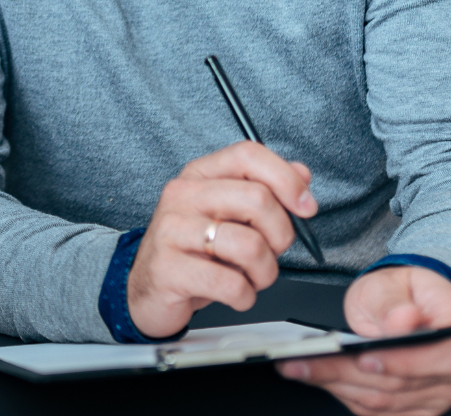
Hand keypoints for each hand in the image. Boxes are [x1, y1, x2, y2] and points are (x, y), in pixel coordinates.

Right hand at [126, 141, 316, 337]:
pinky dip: (245, 296)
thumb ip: (265, 189)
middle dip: (281, 235)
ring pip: (250, 246)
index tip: (305, 207)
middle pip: (257, 200)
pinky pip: (230, 284)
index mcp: (199, 175)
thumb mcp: (227, 214)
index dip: (286, 178)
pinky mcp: (168, 269)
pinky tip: (235, 293)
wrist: (145, 289)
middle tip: (271, 252)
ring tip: (252, 277)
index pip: (248, 155)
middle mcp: (183, 196)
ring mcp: (172, 231)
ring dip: (265, 272)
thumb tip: (301, 173)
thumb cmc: (192, 250)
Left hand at [277, 266, 450, 415]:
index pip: (440, 358)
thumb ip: (392, 302)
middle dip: (346, 373)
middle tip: (303, 360)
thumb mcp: (391, 282)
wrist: (407, 305)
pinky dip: (346, 397)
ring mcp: (440, 394)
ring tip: (299, 368)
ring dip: (338, 386)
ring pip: (385, 403)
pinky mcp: (418, 410)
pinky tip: (320, 379)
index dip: (399, 363)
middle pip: (401, 384)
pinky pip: (380, 414)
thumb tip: (403, 320)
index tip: (362, 358)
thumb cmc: (402, 293)